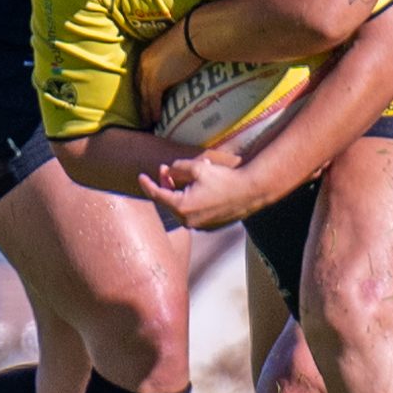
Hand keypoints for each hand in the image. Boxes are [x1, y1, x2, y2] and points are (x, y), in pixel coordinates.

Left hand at [136, 21, 202, 127]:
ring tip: (148, 123)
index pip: (142, 76)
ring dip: (146, 112)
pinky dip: (154, 112)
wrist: (193, 36)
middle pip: (140, 88)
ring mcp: (148, 73)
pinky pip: (153, 102)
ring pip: (144, 97)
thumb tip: (185, 63)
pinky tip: (156, 120)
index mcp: (147, 55)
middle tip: (144, 114)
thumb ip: (175, 57)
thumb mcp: (177, 48)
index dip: (143, 88)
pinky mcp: (156, 82)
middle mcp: (144, 64)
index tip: (146, 97)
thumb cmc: (192, 37)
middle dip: (142, 101)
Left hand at [138, 148, 264, 229]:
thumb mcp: (197, 167)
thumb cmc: (225, 178)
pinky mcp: (209, 226)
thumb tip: (168, 171)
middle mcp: (188, 221)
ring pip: (182, 206)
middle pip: (169, 201)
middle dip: (168, 183)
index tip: (140, 176)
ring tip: (192, 174)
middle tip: (167, 169)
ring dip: (181, 191)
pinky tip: (201, 186)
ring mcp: (199, 226)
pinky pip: (194, 212)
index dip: (147, 184)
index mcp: (181, 207)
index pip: (156, 195)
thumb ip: (177, 168)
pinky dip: (192, 199)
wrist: (252, 191)